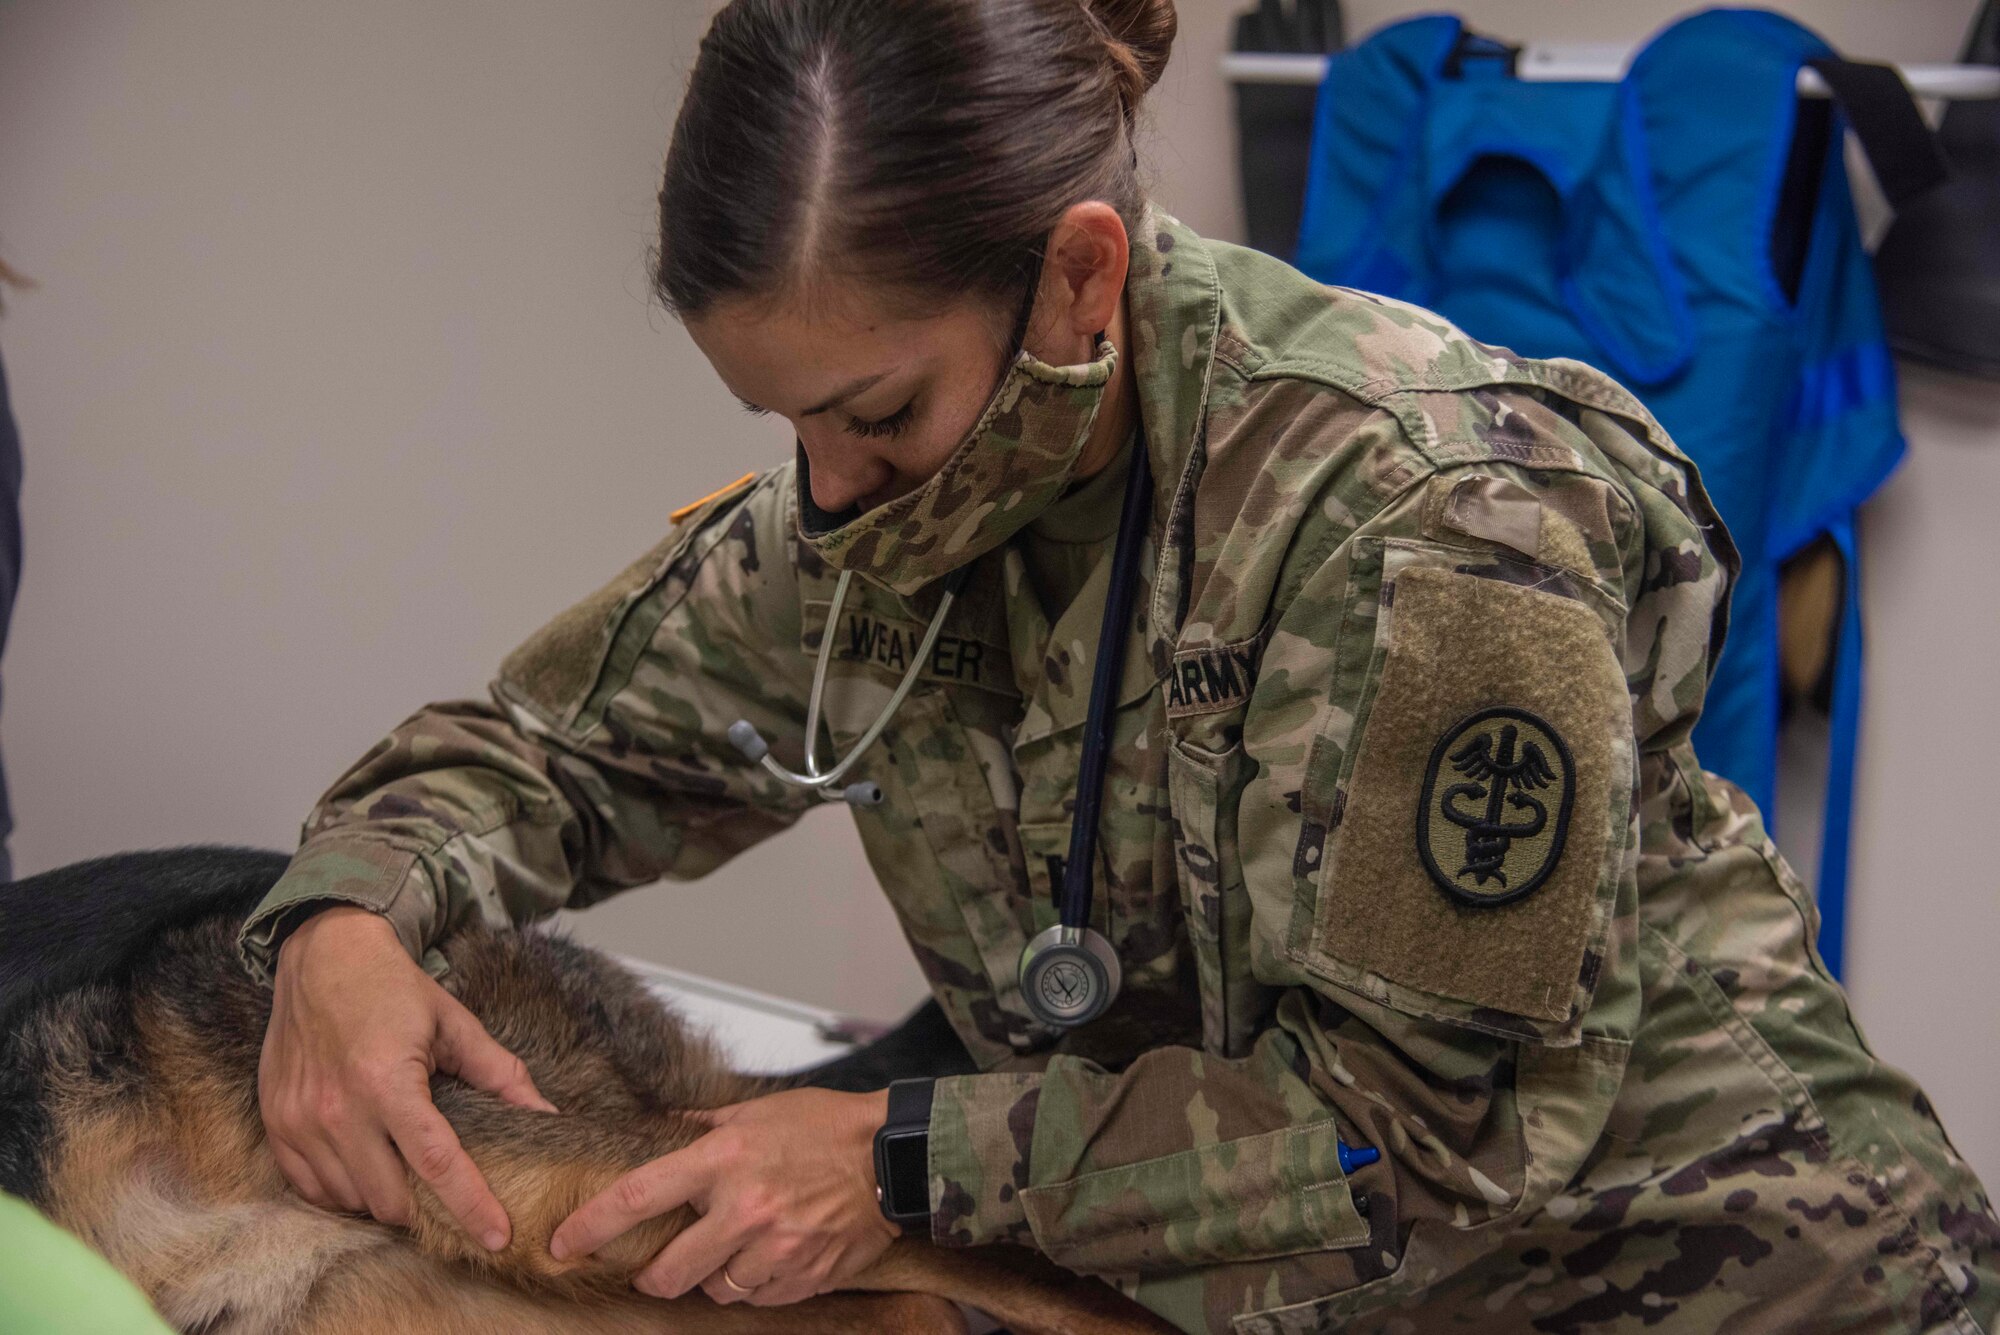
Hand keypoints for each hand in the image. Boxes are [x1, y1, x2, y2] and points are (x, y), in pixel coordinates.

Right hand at [258, 905, 558, 1248]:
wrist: (322, 956)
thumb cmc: (392, 988)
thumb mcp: (454, 1023)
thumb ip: (500, 1074)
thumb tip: (545, 1114)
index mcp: (387, 1082)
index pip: (436, 1163)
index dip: (470, 1206)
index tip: (498, 1237)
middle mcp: (337, 1108)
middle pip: (390, 1198)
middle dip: (426, 1210)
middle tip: (450, 1199)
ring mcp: (299, 1121)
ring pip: (350, 1199)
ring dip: (384, 1201)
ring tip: (408, 1177)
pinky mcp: (275, 1124)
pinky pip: (311, 1188)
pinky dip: (343, 1191)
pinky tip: (367, 1172)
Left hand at [549, 1088, 895, 1306]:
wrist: (892, 1156)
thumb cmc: (827, 1127)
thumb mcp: (758, 1111)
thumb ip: (703, 1126)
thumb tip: (661, 1126)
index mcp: (724, 1160)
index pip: (637, 1196)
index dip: (592, 1224)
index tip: (563, 1242)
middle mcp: (744, 1209)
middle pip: (668, 1270)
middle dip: (653, 1276)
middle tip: (654, 1270)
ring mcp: (776, 1249)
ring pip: (715, 1290)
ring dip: (713, 1278)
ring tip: (730, 1253)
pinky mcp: (804, 1276)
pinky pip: (760, 1298)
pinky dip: (756, 1285)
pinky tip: (768, 1259)